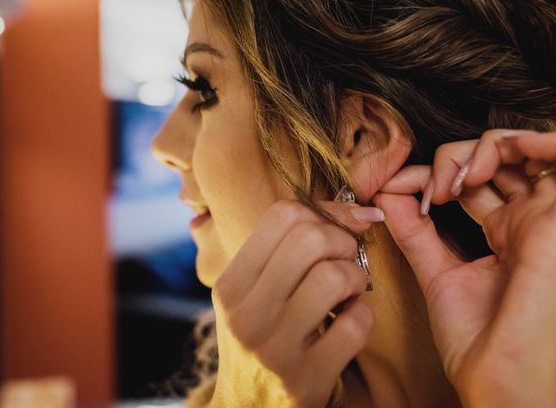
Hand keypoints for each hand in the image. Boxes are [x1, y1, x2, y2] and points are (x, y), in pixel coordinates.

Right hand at [210, 199, 381, 406]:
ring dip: (355, 279)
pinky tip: (349, 323)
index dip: (322, 213)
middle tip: (343, 261)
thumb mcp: (252, 293)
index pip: (282, 215)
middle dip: (342, 242)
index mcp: (230, 284)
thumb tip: (359, 212)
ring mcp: (274, 348)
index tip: (336, 230)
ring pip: (334, 276)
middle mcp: (245, 313)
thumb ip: (287, 250)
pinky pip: (355, 325)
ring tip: (347, 293)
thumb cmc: (259, 338)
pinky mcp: (305, 380)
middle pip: (310, 238)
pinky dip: (363, 317)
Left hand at [374, 129, 555, 406]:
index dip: (429, 174)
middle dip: (452, 159)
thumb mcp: (436, 273)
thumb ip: (414, 232)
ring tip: (456, 177)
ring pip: (524, 151)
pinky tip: (496, 155)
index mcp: (503, 234)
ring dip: (486, 147)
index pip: (470, 181)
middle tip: (427, 189)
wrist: (501, 379)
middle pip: (495, 160)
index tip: (392, 190)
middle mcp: (526, 222)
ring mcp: (544, 218)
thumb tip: (384, 193)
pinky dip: (533, 141)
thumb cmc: (478, 340)